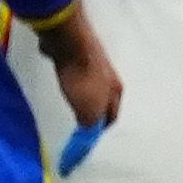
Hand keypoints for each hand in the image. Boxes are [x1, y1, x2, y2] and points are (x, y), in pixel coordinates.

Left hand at [37, 4, 123, 132]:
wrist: (70, 42)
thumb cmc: (82, 79)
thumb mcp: (88, 110)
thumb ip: (90, 126)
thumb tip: (88, 138)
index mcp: (116, 92)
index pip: (111, 118)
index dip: (100, 131)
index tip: (88, 140)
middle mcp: (110, 78)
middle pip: (105, 102)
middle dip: (96, 113)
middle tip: (82, 123)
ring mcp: (95, 65)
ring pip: (93, 87)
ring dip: (86, 97)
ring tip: (74, 104)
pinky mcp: (78, 55)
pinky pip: (78, 74)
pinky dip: (74, 81)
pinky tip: (65, 83)